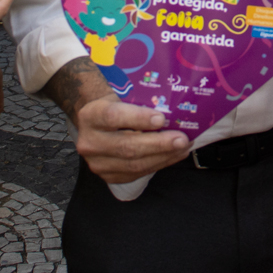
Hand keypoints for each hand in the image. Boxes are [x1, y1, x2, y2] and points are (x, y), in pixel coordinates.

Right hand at [73, 94, 189, 183]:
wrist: (96, 123)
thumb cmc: (114, 105)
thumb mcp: (120, 96)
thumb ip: (140, 101)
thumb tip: (173, 107)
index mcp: (90, 115)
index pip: (113, 117)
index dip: (138, 118)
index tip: (161, 118)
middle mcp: (89, 142)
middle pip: (126, 146)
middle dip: (158, 144)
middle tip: (181, 139)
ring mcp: (97, 163)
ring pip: (134, 164)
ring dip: (163, 156)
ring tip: (183, 147)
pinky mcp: (109, 176)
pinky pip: (137, 173)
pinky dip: (159, 164)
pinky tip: (173, 155)